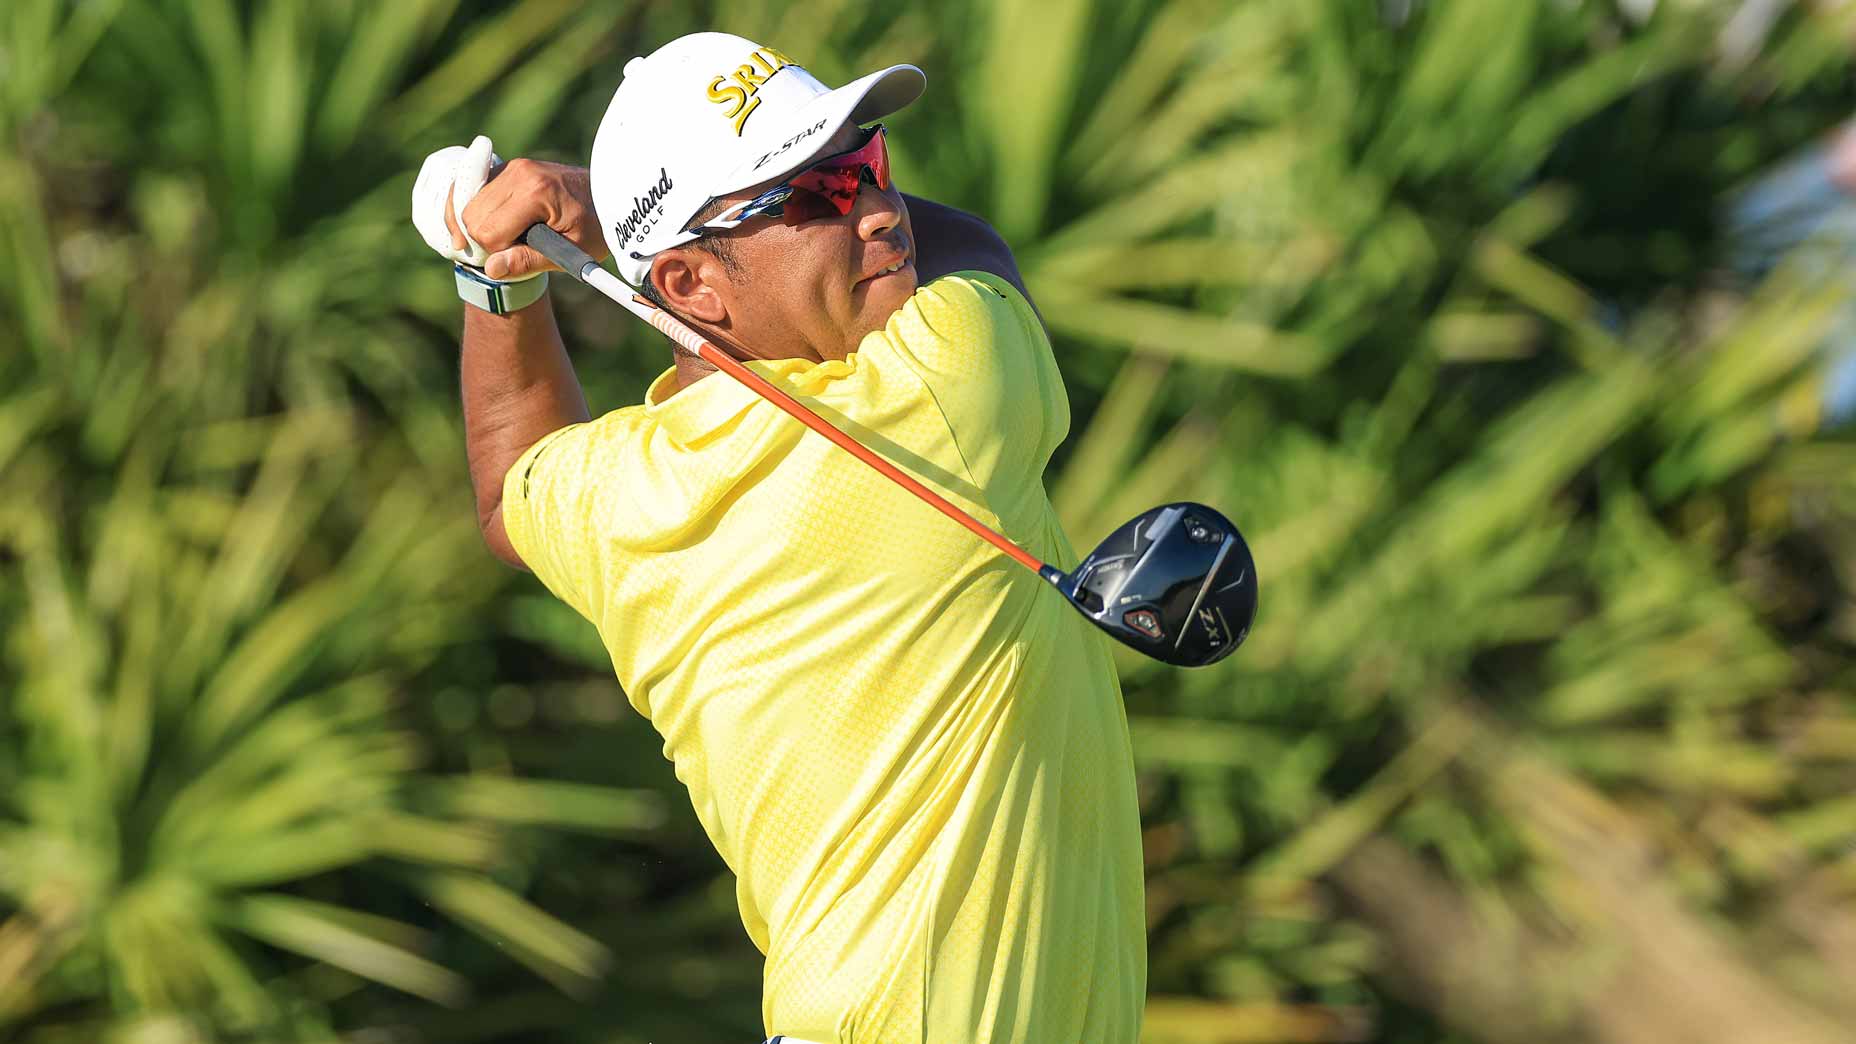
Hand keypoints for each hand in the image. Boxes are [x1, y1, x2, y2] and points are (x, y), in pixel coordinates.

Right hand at [411, 136, 605, 279]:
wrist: (609, 196)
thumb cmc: (596, 226)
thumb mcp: (572, 252)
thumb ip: (529, 261)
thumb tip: (491, 269)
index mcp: (536, 192)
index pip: (488, 232)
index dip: (498, 254)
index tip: (519, 259)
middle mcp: (519, 172)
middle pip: (472, 217)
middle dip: (484, 241)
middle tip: (512, 252)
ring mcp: (511, 167)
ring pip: (467, 203)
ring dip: (478, 227)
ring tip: (505, 241)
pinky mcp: (507, 168)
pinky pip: (472, 191)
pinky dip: (475, 212)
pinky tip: (487, 228)